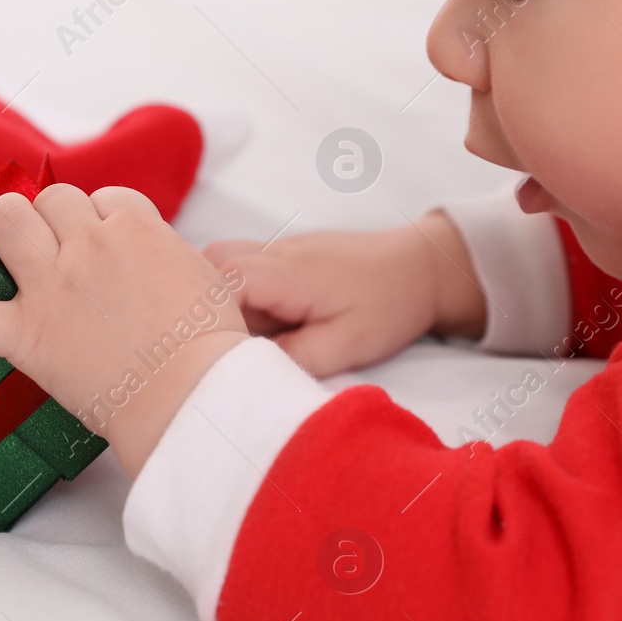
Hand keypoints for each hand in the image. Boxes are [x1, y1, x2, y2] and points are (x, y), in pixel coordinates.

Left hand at [0, 185, 249, 478]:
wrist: (193, 395)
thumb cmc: (211, 350)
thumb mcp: (210, 283)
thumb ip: (174, 261)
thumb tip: (159, 267)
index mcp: (139, 229)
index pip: (107, 198)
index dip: (102, 219)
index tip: (105, 244)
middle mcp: (91, 245)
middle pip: (53, 199)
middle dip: (53, 218)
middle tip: (59, 251)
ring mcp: (55, 286)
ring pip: (8, 220)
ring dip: (4, 230)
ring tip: (6, 252)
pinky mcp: (29, 334)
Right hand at [202, 212, 485, 377]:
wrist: (420, 266)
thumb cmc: (389, 305)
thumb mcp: (349, 345)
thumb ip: (295, 358)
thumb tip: (247, 373)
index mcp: (289, 273)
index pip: (223, 279)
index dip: (205, 313)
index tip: (210, 349)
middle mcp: (274, 251)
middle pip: (207, 265)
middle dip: (200, 305)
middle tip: (218, 344)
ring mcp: (275, 247)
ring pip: (218, 264)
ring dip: (217, 300)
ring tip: (236, 337)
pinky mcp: (279, 255)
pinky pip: (238, 267)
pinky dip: (234, 295)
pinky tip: (254, 324)